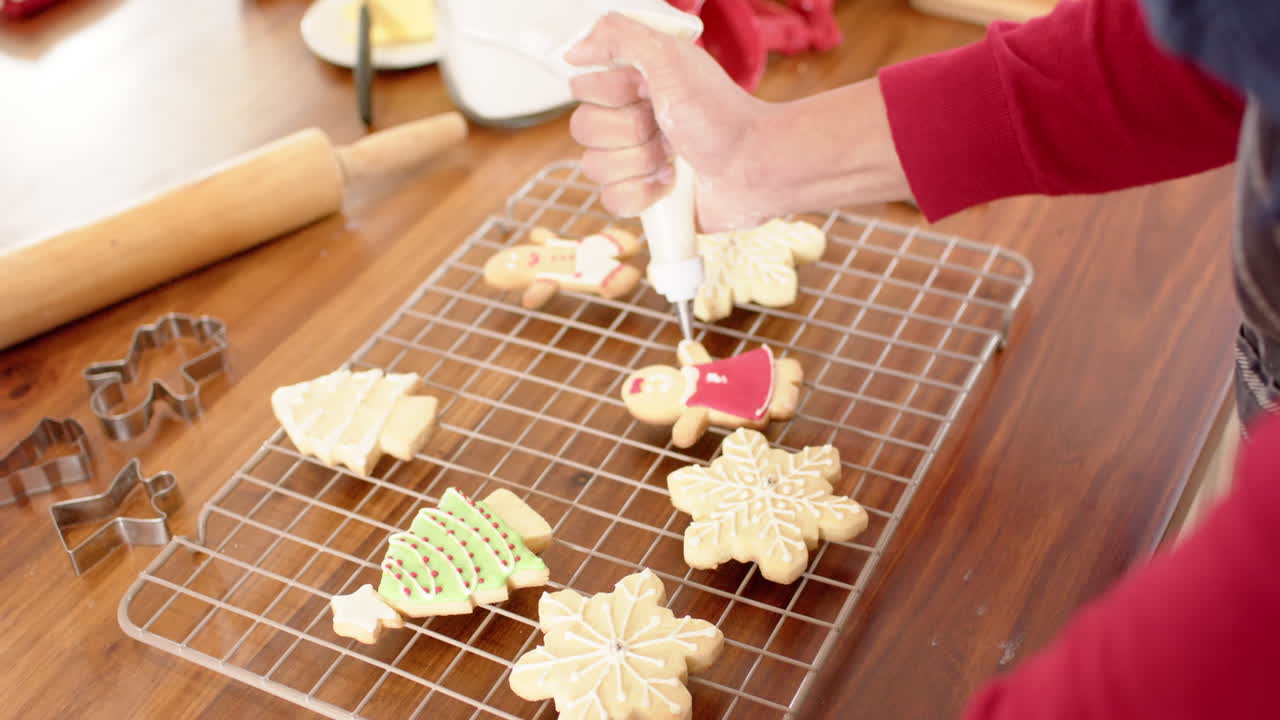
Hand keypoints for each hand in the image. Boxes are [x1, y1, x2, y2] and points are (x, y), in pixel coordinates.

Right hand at [565, 12, 774, 231]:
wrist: (753, 167)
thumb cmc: (720, 114)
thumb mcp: (671, 58)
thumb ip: (619, 37)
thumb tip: (573, 51)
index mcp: (632, 85)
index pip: (582, 89)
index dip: (614, 94)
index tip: (648, 92)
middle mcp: (629, 120)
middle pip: (583, 129)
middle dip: (631, 132)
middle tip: (667, 129)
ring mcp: (633, 160)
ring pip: (593, 167)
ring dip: (639, 163)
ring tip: (673, 157)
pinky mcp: (641, 196)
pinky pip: (610, 200)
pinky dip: (642, 194)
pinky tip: (669, 185)